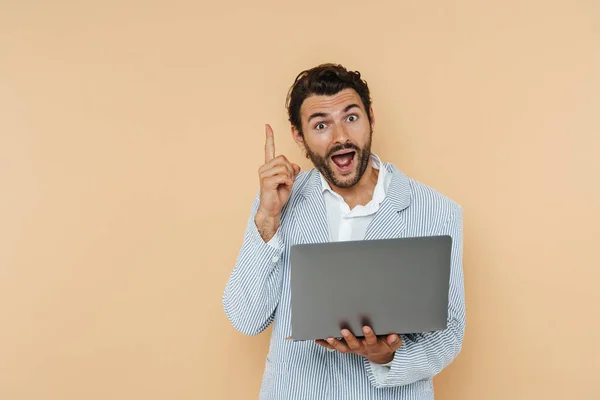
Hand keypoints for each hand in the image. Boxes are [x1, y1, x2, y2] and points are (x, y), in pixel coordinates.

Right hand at [255, 124, 299, 241]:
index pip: (268, 149)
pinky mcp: (266, 181)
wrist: (272, 208)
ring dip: (289, 176)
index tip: (267, 126)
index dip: (269, 137)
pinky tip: (284, 187)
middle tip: (287, 180)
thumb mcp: (289, 180)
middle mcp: (264, 168)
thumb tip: (295, 165)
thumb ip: (292, 170)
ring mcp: (264, 174)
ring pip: (284, 167)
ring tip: (284, 184)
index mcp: (268, 166)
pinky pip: (283, 176)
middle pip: (283, 159)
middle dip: (290, 170)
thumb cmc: (279, 194)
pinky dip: (288, 182)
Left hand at [315, 326, 401, 364]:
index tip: (367, 327)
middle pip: (354, 345)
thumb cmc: (384, 344)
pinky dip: (325, 344)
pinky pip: (333, 347)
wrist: (377, 354)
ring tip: (328, 337)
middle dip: (349, 338)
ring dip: (335, 342)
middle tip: (344, 330)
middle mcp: (360, 348)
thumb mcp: (392, 344)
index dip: (369, 335)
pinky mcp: (345, 347)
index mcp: (373, 345)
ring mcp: (351, 348)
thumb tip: (393, 336)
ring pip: (342, 347)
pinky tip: (317, 339)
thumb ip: (394, 341)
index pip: (371, 340)